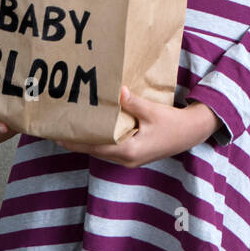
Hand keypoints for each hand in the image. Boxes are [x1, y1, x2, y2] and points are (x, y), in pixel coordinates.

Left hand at [57, 87, 221, 168]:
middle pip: (95, 151)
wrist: (192, 133)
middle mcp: (127, 159)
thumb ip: (133, 103)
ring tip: (71, 130)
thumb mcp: (153, 111)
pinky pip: (111, 149)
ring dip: (88, 141)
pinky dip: (100, 140)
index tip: (59, 136)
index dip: (77, 141)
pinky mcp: (134, 155)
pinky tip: (94, 131)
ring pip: (102, 151)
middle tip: (58, 131)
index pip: (96, 147)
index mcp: (130, 151)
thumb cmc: (174, 123)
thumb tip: (116, 91)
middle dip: (77, 142)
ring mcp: (130, 159)